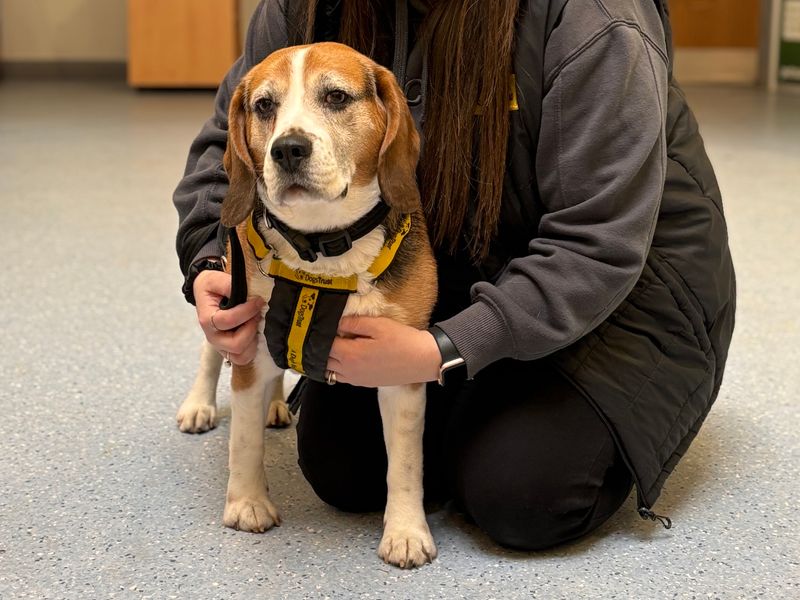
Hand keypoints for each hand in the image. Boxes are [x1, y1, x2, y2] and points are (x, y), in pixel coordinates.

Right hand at [194, 269, 264, 364]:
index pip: (228, 321)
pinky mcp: (229, 351)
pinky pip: (243, 358)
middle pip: (236, 345)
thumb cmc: (211, 287)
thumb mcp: (215, 279)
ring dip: (253, 341)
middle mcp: (213, 336)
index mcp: (207, 319)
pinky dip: (252, 348)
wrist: (206, 294)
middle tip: (257, 314)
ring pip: (241, 356)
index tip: (257, 301)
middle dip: (251, 328)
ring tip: (254, 324)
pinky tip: (254, 333)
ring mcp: (221, 346)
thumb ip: (227, 284)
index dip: (247, 312)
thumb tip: (244, 292)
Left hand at [326, 316, 441, 386]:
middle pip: (325, 359)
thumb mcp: (378, 325)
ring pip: (331, 371)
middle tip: (331, 333)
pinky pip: (343, 377)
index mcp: (350, 354)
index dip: (324, 333)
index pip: (325, 344)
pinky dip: (340, 368)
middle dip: (324, 347)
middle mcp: (350, 370)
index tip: (327, 324)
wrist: (423, 360)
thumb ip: (354, 323)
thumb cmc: (402, 341)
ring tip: (338, 345)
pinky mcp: (365, 383)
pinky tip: (349, 357)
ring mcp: (357, 379)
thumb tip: (337, 322)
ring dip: (330, 359)